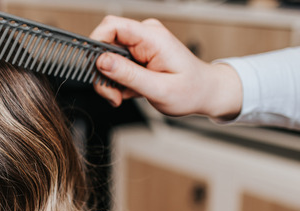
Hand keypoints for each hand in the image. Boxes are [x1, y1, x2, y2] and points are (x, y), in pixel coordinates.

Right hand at [89, 16, 241, 119]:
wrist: (205, 92)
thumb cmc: (190, 90)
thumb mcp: (158, 89)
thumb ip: (128, 75)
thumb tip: (102, 61)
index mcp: (152, 38)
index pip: (112, 25)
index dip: (96, 43)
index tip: (93, 68)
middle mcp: (145, 36)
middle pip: (106, 44)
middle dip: (102, 72)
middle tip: (112, 94)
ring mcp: (141, 44)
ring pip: (107, 57)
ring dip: (109, 80)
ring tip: (121, 96)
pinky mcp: (138, 53)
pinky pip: (115, 63)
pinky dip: (116, 81)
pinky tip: (128, 91)